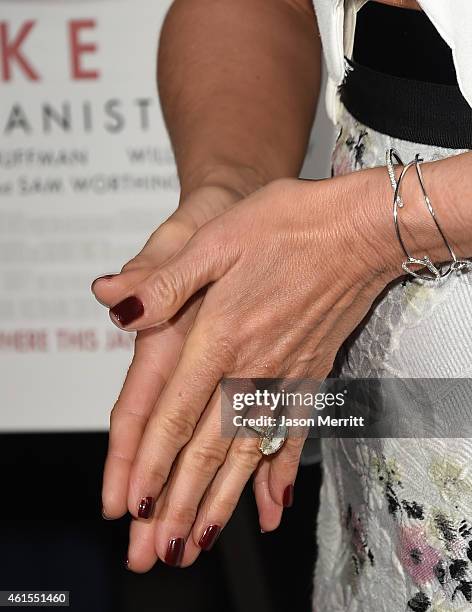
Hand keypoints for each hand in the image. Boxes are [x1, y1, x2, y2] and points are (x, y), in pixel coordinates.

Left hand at [106, 167, 397, 567]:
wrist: (357, 229)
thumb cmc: (287, 224)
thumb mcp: (215, 238)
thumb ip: (166, 283)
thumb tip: (117, 306)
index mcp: (219, 334)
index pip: (175, 413)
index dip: (152, 462)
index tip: (135, 506)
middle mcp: (251, 365)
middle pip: (208, 446)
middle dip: (181, 502)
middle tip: (161, 549)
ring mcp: (285, 375)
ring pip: (247, 452)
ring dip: (222, 500)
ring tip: (204, 541)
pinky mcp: (312, 374)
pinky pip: (294, 433)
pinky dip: (280, 473)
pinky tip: (275, 508)